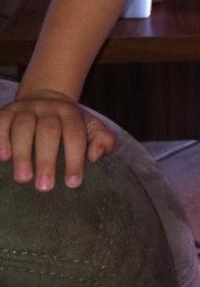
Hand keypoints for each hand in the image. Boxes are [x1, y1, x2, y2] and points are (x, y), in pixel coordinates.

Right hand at [0, 91, 115, 190]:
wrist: (44, 98)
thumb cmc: (69, 125)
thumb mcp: (90, 128)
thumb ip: (103, 141)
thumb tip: (95, 156)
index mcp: (70, 114)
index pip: (75, 135)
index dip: (75, 159)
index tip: (72, 183)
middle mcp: (48, 109)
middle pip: (48, 132)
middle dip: (47, 160)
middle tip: (45, 187)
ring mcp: (25, 110)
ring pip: (24, 127)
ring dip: (22, 153)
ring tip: (23, 179)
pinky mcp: (6, 113)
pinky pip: (1, 123)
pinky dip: (1, 139)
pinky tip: (3, 157)